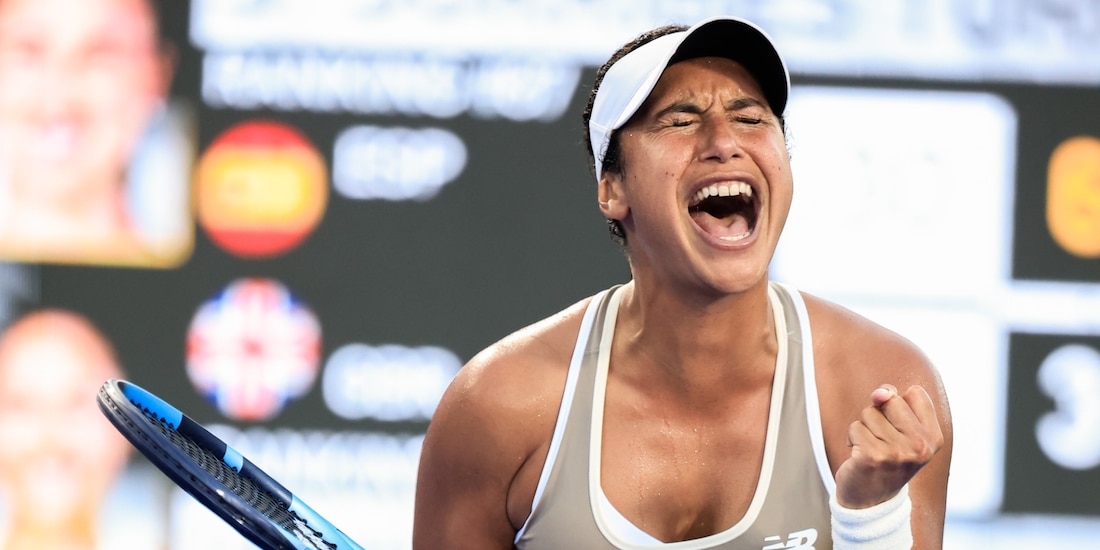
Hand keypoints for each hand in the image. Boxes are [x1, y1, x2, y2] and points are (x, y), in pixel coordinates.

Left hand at [834, 384, 943, 508]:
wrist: (870, 500)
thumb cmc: (885, 458)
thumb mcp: (899, 429)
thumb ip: (892, 401)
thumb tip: (880, 393)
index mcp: (934, 437)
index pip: (915, 393)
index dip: (898, 404)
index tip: (898, 427)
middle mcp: (920, 446)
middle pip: (891, 399)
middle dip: (879, 414)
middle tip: (882, 439)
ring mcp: (897, 452)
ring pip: (870, 413)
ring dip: (864, 428)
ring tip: (871, 448)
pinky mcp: (872, 456)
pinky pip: (855, 427)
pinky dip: (851, 438)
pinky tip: (859, 455)